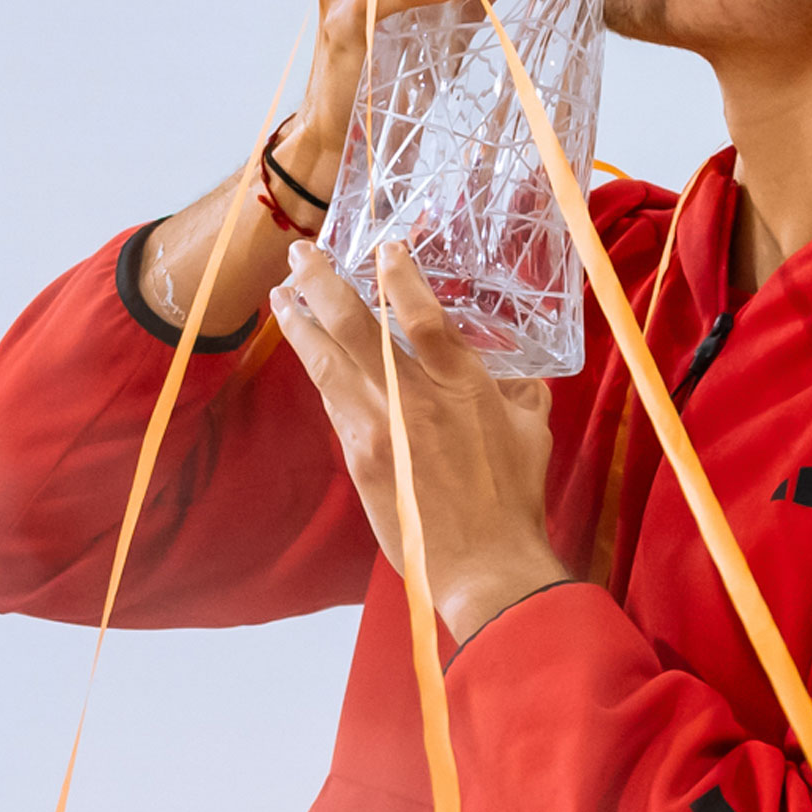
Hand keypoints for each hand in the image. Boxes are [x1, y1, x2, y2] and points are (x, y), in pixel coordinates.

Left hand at [271, 239, 565, 642]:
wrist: (484, 565)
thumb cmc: (513, 497)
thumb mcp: (529, 427)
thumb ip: (516, 388)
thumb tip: (509, 369)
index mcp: (463, 383)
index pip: (421, 312)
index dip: (399, 273)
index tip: (384, 247)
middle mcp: (413, 397)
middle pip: (355, 325)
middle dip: (322, 282)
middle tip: (301, 253)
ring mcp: (379, 427)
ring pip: (327, 361)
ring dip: (301, 322)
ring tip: (282, 295)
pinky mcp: (359, 457)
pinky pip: (332, 400)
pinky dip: (318, 368)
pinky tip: (307, 351)